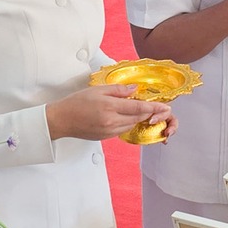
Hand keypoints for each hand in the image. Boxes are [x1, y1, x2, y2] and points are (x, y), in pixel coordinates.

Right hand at [48, 84, 175, 142]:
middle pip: (138, 118)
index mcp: (110, 108)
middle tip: (160, 108)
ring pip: (132, 125)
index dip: (154, 107)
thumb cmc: (76, 102)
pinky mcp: (106, 137)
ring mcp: (109, 132)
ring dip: (139, 118)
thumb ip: (118, 90)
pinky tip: (126, 116)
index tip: (166, 107)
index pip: (138, 108)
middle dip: (150, 113)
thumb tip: (135, 90)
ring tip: (142, 109)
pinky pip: (123, 129)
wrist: (61, 120)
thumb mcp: (98, 90)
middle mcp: (111, 122)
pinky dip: (128, 123)